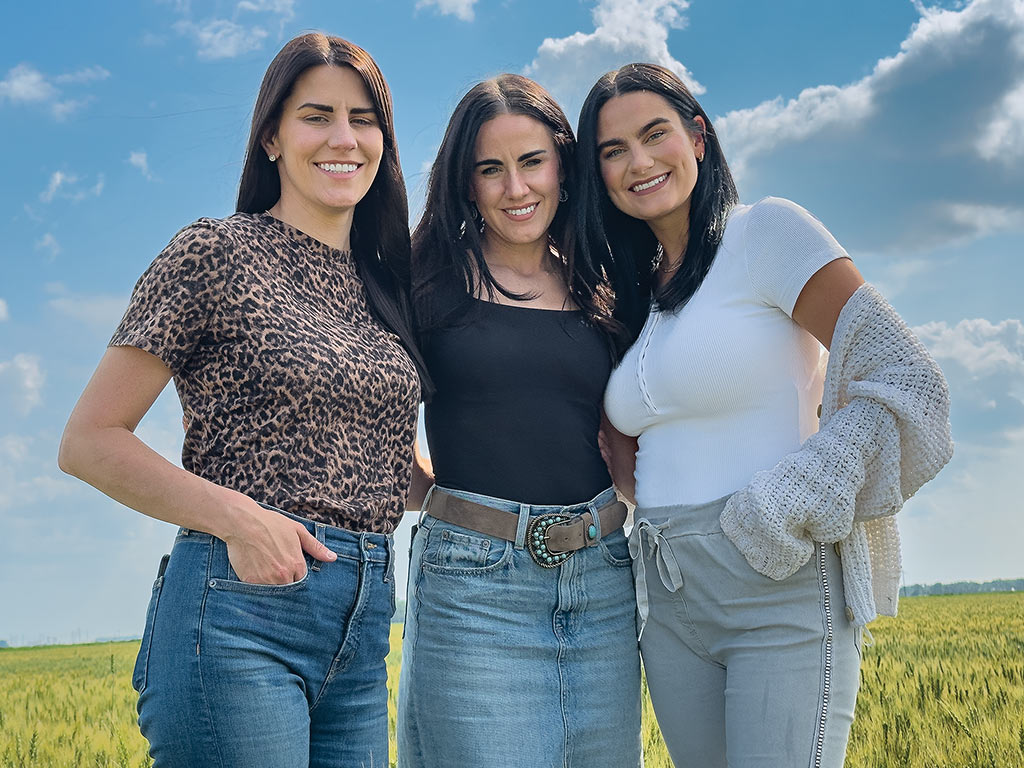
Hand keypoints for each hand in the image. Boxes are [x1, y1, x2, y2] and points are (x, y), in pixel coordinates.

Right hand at [222, 498, 336, 584]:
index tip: (289, 569)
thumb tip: (333, 558)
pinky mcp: (250, 582)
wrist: (242, 522)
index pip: (301, 581)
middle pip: (288, 588)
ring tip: (264, 568)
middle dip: (284, 582)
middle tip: (275, 569)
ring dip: (271, 584)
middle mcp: (283, 576)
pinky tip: (254, 570)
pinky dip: (257, 583)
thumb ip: (316, 547)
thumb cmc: (271, 524)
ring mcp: (266, 581)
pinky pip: (256, 590)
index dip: (296, 575)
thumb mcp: (298, 531)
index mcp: (296, 565)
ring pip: (273, 591)